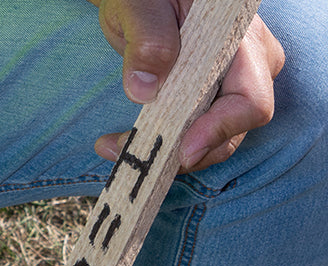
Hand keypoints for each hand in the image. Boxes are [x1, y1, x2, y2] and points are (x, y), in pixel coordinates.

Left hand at [90, 0, 284, 170]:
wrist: (142, 3)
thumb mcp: (141, 7)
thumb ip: (148, 39)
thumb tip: (144, 90)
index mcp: (240, 39)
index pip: (251, 98)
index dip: (222, 129)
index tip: (184, 150)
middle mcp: (246, 66)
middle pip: (233, 130)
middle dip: (183, 152)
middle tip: (128, 149)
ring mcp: (228, 87)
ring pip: (211, 142)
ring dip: (164, 153)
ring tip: (111, 146)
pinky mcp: (206, 104)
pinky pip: (191, 137)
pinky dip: (158, 146)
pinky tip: (117, 143)